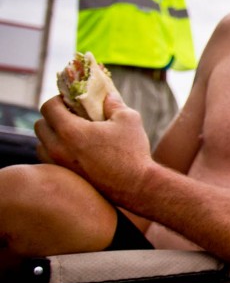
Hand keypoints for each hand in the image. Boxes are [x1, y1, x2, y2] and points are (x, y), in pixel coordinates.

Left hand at [34, 94, 152, 202]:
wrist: (137, 187)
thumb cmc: (132, 151)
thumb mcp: (128, 119)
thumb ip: (114, 104)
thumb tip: (107, 95)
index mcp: (70, 131)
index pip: (48, 107)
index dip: (58, 100)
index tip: (71, 101)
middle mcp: (58, 149)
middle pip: (40, 125)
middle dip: (52, 117)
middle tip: (71, 117)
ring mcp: (59, 166)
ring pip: (41, 144)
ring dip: (52, 137)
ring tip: (72, 136)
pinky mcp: (64, 178)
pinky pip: (48, 161)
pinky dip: (55, 153)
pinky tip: (75, 152)